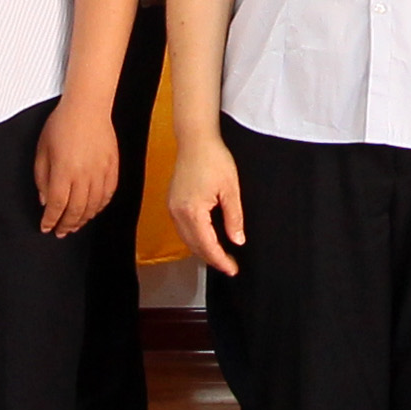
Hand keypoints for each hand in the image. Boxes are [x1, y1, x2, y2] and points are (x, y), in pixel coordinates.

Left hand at [31, 100, 112, 237]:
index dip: (51, 220)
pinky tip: (93, 210)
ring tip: (75, 224)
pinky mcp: (112, 168)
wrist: (87, 107)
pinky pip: (108, 194)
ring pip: (93, 206)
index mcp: (63, 171)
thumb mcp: (42, 150)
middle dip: (66, 225)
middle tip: (61, 231)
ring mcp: (100, 172)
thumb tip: (45, 199)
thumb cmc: (62, 124)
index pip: (57, 205)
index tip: (46, 227)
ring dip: (83, 219)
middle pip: (76, 210)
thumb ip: (42, 178)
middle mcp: (83, 175)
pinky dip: (100, 206)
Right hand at [167, 129, 242, 277]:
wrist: (195, 140)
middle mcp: (178, 213)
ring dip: (203, 250)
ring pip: (187, 239)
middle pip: (195, 246)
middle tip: (230, 266)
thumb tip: (237, 240)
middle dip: (212, 259)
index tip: (233, 269)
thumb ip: (234, 218)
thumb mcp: (231, 189)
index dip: (221, 260)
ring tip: (220, 257)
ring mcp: (173, 208)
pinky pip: (182, 229)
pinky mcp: (172, 202)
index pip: (207, 245)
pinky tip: (207, 239)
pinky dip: (195, 239)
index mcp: (193, 211)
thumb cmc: (214, 159)